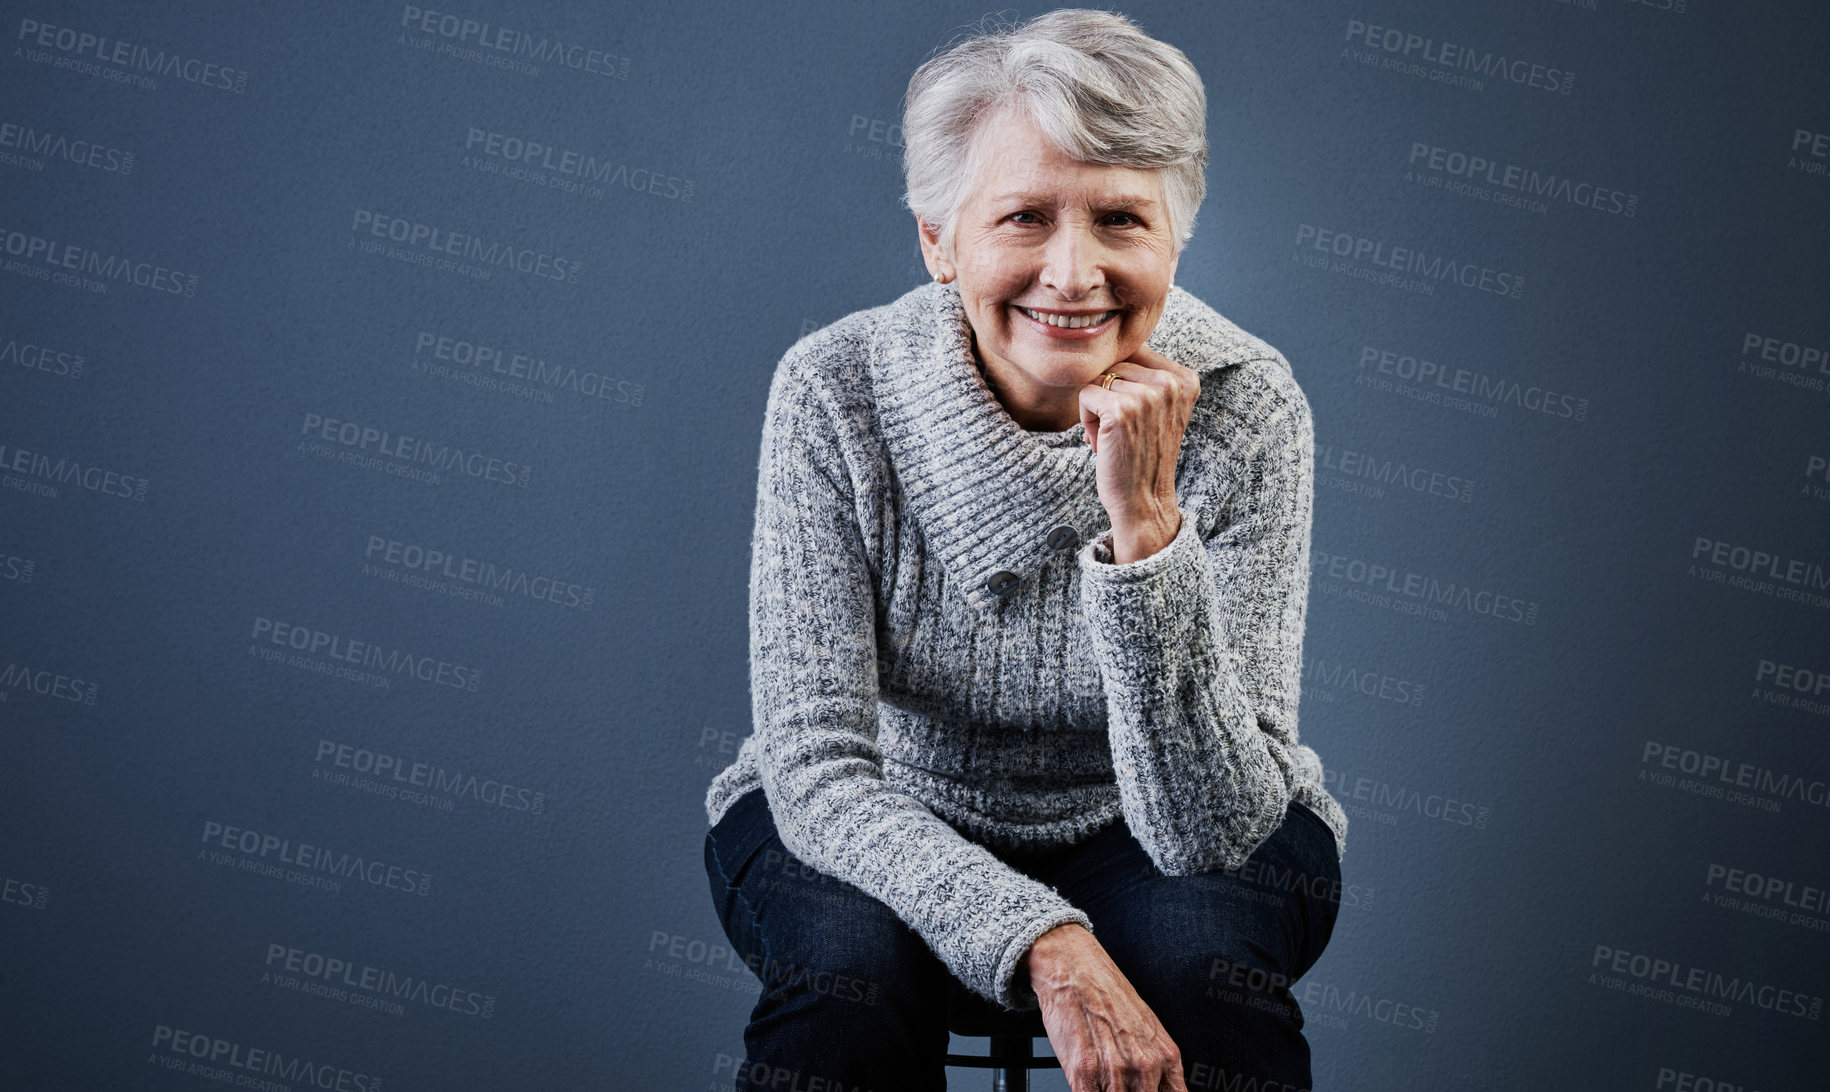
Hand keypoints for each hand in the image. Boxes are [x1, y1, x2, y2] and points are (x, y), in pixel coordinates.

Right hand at [1023, 923, 1188, 1091]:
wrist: (1073, 967)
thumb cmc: (1106, 992)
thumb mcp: (1147, 1026)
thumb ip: (1158, 1064)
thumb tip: (1157, 1088)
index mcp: (1165, 1055)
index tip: (1146, 1091)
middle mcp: (1144, 1065)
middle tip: (1119, 1083)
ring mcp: (1115, 1070)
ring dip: (1107, 1091)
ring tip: (1101, 1077)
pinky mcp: (1084, 1071)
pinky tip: (1087, 1082)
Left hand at [1078, 346, 1198, 562]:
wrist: (1144, 500)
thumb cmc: (1143, 453)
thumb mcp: (1159, 408)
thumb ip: (1148, 374)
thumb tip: (1115, 337)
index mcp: (1186, 378)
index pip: (1135, 352)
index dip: (1124, 383)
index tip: (1137, 416)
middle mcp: (1172, 383)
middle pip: (1115, 365)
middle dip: (1109, 396)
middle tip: (1125, 430)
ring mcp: (1148, 395)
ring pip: (1098, 379)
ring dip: (1097, 410)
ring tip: (1117, 437)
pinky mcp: (1122, 410)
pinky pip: (1085, 395)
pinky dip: (1086, 420)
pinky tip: (1106, 442)